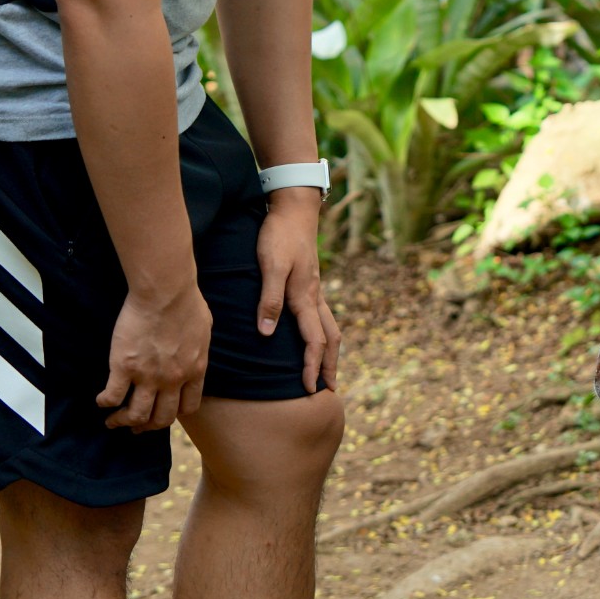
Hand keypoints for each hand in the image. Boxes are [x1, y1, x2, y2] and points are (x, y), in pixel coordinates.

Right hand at [97, 281, 211, 431]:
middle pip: (162, 418)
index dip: (174, 414)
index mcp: (194, 370)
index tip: (163, 413)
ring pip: (137, 415)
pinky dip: (105, 403)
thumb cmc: (187, 303)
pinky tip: (101, 401)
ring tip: (113, 421)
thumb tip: (194, 352)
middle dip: (148, 426)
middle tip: (137, 426)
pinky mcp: (124, 367)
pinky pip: (113, 396)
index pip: (188, 407)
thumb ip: (198, 349)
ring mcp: (148, 376)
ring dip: (124, 422)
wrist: (165, 291)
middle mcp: (173, 380)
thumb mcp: (204, 330)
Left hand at [257, 190, 340, 394]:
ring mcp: (315, 289)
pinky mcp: (310, 282)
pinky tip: (316, 336)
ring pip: (330, 327)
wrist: (294, 208)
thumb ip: (269, 299)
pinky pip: (322, 315)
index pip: (314, 340)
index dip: (311, 366)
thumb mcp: (270, 265)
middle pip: (330, 338)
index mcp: (305, 296)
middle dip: (330, 366)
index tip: (308, 389)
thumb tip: (269, 334)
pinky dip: (324, 333)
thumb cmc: (279, 235)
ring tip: (327, 370)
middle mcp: (314, 296)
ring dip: (330, 352)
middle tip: (329, 390)